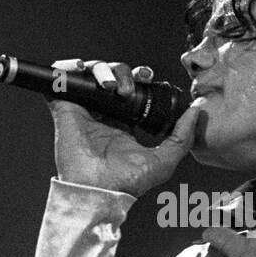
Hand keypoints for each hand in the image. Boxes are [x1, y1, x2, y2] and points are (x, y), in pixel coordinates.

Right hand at [47, 58, 201, 198]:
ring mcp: (82, 110)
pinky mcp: (64, 108)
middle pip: (111, 76)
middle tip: (132, 84)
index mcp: (123, 122)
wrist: (99, 189)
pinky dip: (68, 67)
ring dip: (103, 69)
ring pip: (90, 74)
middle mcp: (102, 113)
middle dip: (124, 71)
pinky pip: (60, 79)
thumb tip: (196, 111)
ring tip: (112, 86)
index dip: (138, 76)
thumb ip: (182, 137)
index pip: (130, 89)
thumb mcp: (164, 161)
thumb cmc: (127, 182)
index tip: (148, 76)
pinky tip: (82, 69)